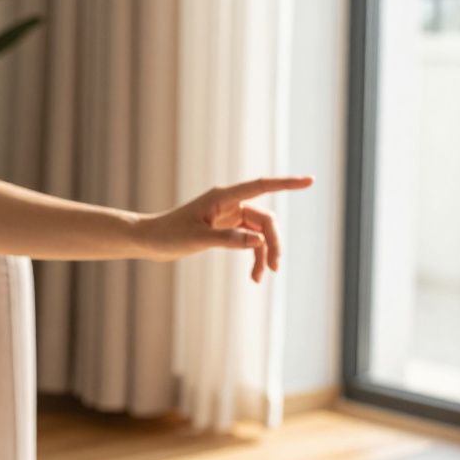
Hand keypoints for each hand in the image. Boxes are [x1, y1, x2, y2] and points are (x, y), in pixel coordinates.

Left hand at [140, 176, 313, 280]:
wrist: (149, 240)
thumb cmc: (168, 235)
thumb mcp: (197, 239)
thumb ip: (228, 239)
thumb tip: (259, 240)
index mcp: (223, 197)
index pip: (262, 185)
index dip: (287, 183)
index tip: (310, 181)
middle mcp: (230, 203)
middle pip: (265, 219)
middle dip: (273, 242)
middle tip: (275, 268)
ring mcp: (230, 215)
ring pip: (260, 232)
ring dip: (264, 253)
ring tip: (259, 278)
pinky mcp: (226, 228)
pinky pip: (250, 240)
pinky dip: (254, 256)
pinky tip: (254, 276)